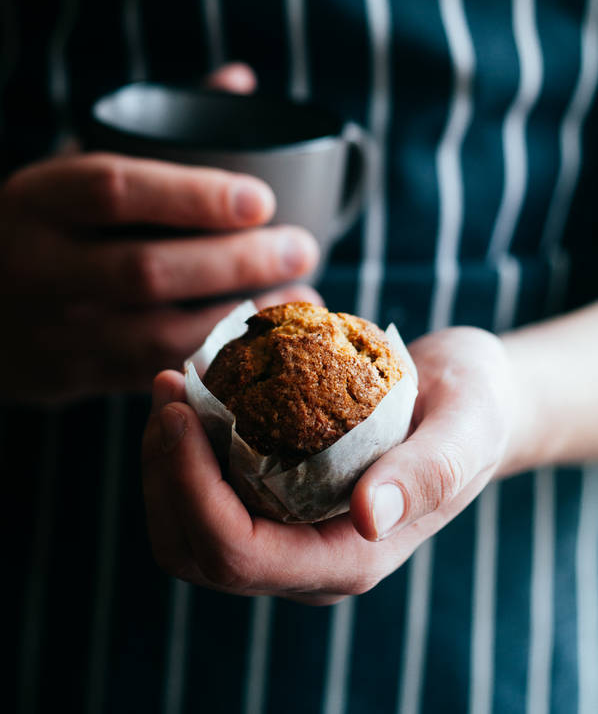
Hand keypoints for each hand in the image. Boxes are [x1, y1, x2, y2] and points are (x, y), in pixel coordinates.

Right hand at [1, 64, 319, 402]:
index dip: (195, 195)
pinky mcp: (72, 375)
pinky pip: (153, 373)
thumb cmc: (43, 225)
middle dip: (238, 262)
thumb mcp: (72, 169)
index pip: (117, 190)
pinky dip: (214, 358)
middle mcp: (39, 265)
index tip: (263, 199)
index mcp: (38, 199)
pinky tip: (262, 340)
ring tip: (303, 299)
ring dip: (242, 319)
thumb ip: (151, 129)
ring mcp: (54, 329)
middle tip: (303, 248)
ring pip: (157, 334)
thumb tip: (237, 81)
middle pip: (148, 269)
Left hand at [142, 327, 521, 604]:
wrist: (472, 401)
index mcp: (348, 558)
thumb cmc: (475, 410)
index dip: (191, 488)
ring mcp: (286, 532)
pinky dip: (185, 444)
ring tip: (173, 383)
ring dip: (164, 458)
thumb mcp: (467, 428)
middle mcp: (305, 559)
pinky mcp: (275, 499)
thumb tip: (367, 517)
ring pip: (186, 526)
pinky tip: (197, 386)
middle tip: (167, 386)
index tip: (181, 411)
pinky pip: (205, 490)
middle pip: (194, 548)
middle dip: (163, 472)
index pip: (238, 554)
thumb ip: (429, 473)